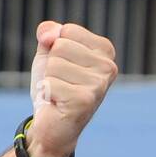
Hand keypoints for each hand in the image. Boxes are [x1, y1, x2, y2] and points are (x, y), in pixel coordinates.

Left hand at [28, 21, 118, 156]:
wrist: (52, 126)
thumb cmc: (54, 86)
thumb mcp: (49, 54)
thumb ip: (49, 34)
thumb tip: (47, 33)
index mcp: (105, 50)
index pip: (67, 30)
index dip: (54, 49)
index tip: (63, 69)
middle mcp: (108, 67)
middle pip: (60, 46)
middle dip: (51, 66)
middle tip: (60, 84)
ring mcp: (99, 85)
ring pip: (54, 65)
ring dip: (48, 81)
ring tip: (59, 94)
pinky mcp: (84, 101)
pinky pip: (50, 83)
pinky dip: (47, 94)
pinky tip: (57, 104)